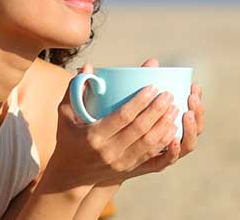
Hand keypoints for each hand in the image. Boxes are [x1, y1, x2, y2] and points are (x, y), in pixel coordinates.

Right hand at [45, 60, 179, 190]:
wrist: (71, 174)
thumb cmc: (68, 137)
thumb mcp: (65, 114)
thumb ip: (74, 89)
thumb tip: (87, 66)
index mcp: (94, 136)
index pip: (123, 117)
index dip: (140, 102)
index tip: (152, 87)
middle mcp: (109, 151)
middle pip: (140, 129)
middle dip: (157, 110)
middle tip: (169, 94)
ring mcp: (121, 162)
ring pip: (149, 143)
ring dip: (165, 125)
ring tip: (175, 108)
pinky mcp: (129, 169)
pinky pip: (151, 155)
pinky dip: (164, 141)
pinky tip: (173, 128)